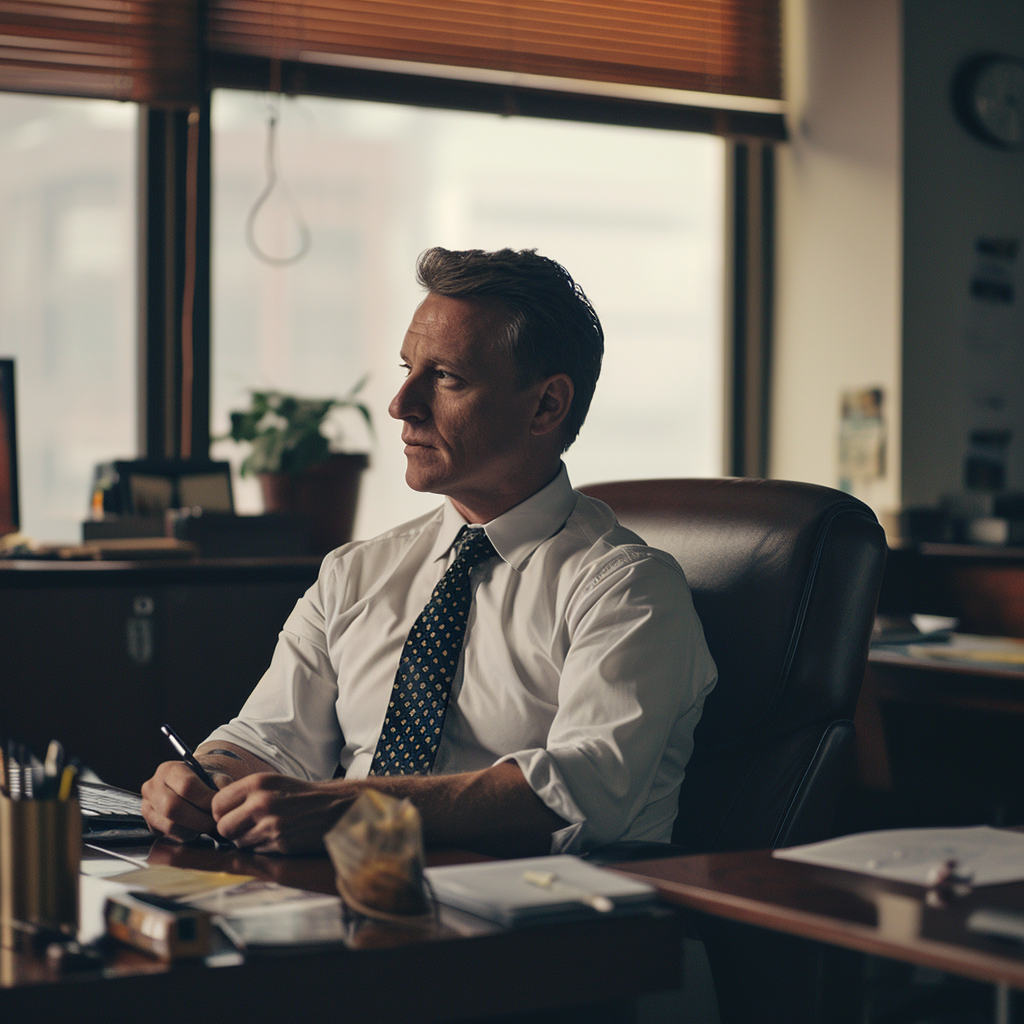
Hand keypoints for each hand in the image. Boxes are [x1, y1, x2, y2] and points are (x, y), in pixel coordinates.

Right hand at [141, 760, 228, 841]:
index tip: (219, 807)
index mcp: (169, 769)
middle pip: (173, 808)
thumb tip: (226, 792)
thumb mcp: (214, 774)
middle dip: (199, 819)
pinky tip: (196, 828)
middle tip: (215, 822)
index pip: (187, 786)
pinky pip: (167, 835)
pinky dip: (185, 835)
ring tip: (207, 825)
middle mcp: (152, 786)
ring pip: (169, 825)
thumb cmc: (204, 781)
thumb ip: (221, 782)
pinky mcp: (149, 824)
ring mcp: (147, 806)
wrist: (191, 787)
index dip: (206, 800)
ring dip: (193, 829)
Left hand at [211, 773, 351, 853]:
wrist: (337, 807)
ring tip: (267, 831)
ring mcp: (271, 823)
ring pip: (238, 842)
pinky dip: (263, 848)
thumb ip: (246, 794)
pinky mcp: (280, 843)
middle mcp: (261, 801)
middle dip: (232, 831)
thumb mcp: (274, 783)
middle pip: (223, 827)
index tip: (232, 815)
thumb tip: (216, 812)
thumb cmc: (303, 796)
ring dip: (248, 841)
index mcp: (257, 782)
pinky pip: (256, 851)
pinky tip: (279, 838)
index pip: (217, 803)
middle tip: (248, 827)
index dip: (222, 813)